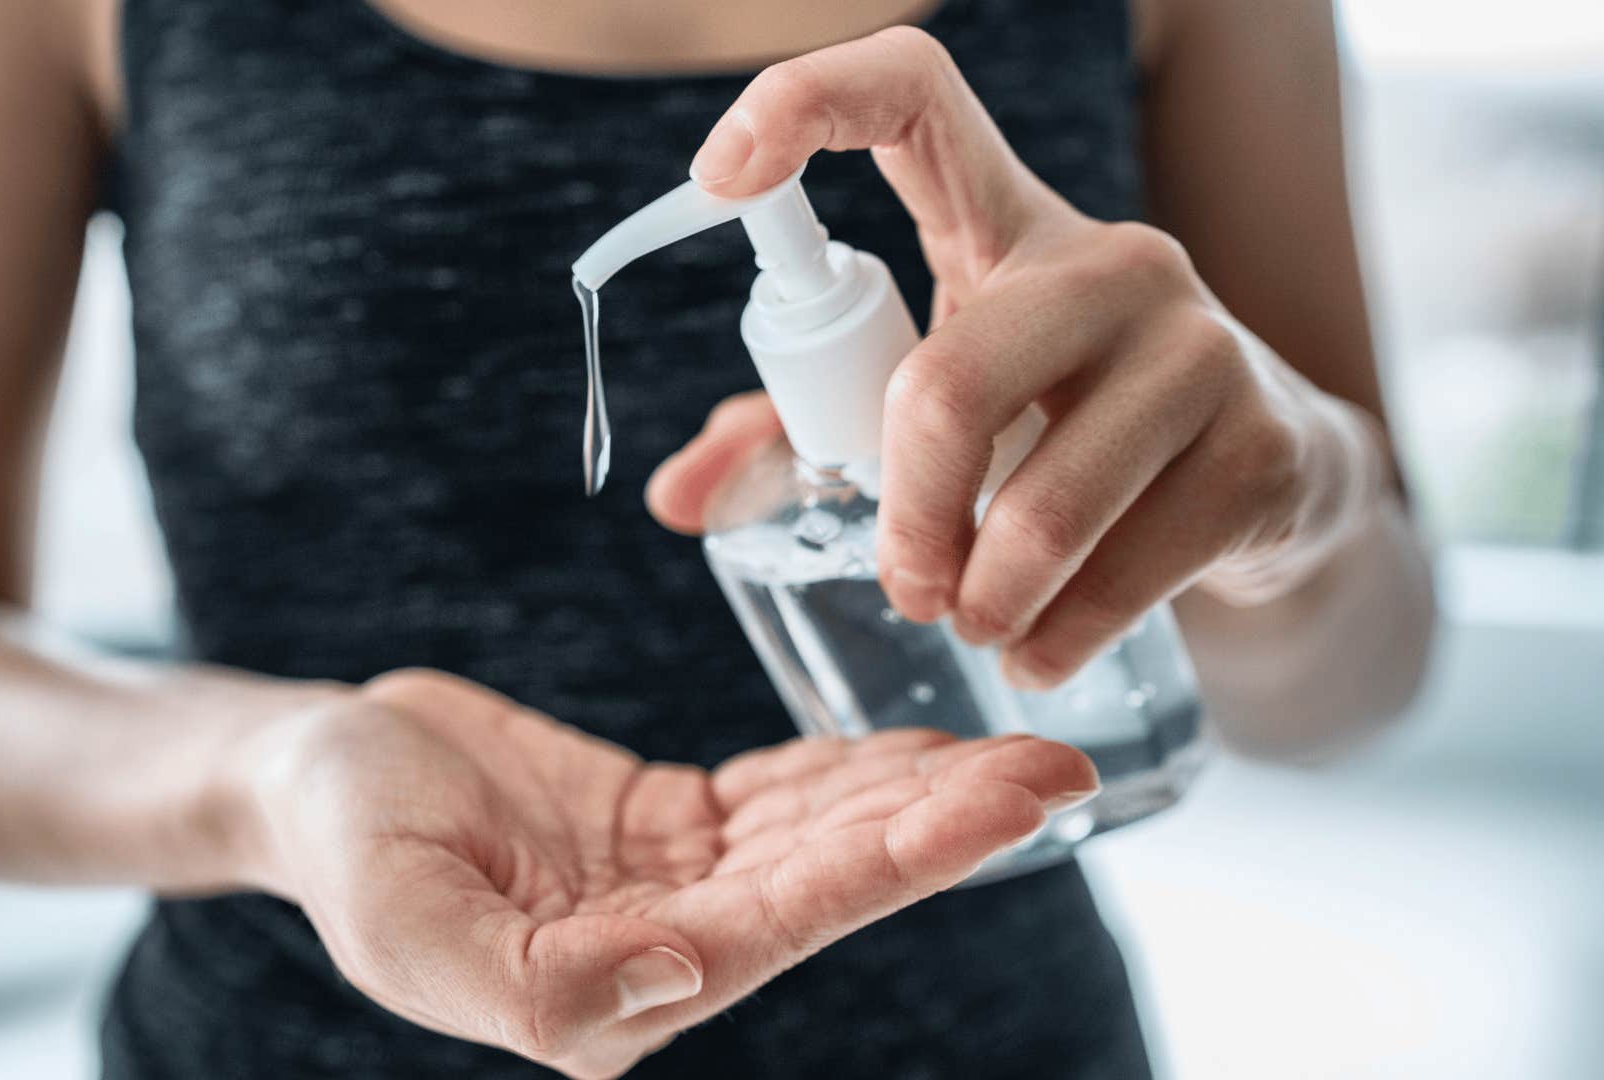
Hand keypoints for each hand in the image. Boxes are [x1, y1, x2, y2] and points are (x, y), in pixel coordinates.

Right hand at [241, 669, 1095, 1078]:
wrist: (311, 775)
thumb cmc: (343, 843)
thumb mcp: (405, 920)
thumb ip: (537, 986)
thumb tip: (682, 977)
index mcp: (615, 988)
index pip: (788, 923)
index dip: (898, 864)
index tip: (1004, 809)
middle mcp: (668, 945)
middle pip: (832, 879)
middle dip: (945, 826)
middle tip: (1059, 768)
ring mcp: (675, 883)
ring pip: (821, 835)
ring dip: (920, 793)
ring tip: (1026, 748)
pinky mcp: (671, 825)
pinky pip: (781, 796)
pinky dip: (853, 769)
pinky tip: (925, 746)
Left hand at [649, 27, 1387, 688]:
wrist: (1270, 477)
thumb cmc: (1058, 427)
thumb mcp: (940, 406)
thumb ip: (801, 427)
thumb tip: (675, 499)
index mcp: (1006, 226)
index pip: (915, 98)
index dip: (809, 101)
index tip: (721, 175)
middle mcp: (1113, 262)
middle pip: (950, 384)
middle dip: (906, 519)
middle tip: (905, 587)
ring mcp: (1201, 347)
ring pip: (1042, 506)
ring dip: (984, 599)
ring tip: (974, 623)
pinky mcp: (1263, 446)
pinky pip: (1129, 572)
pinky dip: (1059, 638)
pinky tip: (1040, 651)